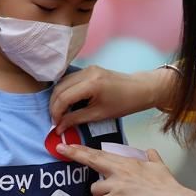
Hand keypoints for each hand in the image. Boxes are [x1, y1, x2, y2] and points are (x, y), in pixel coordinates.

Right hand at [50, 66, 174, 132]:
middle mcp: (87, 72)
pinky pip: (70, 79)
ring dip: (58, 98)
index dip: (56, 113)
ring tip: (60, 113)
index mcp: (91, 84)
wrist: (140, 89)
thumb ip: (76, 119)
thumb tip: (59, 127)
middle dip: (54, 106)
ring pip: (62, 83)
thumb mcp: (98, 115)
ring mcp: (87, 68)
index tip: (56, 125)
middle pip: (59, 88)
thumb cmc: (124, 103)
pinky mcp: (89, 69)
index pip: (63, 97)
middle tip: (56, 121)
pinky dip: (65, 91)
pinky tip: (67, 103)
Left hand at [56, 143, 194, 195]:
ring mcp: (116, 185)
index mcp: (126, 162)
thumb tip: (149, 151)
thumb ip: (151, 156)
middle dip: (74, 154)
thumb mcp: (158, 165)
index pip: (100, 153)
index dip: (82, 149)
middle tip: (61, 150)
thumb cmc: (166, 185)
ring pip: (95, 189)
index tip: (68, 144)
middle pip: (91, 160)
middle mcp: (118, 170)